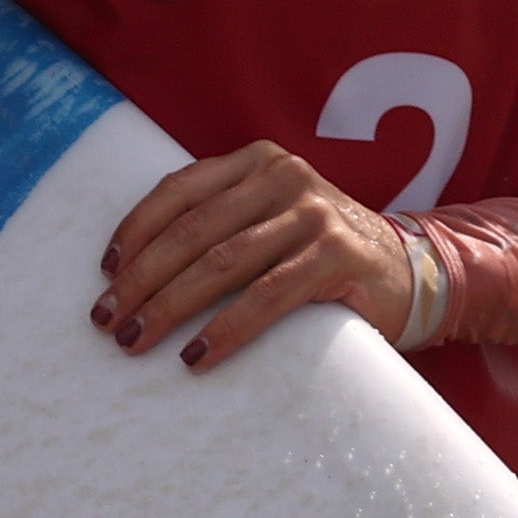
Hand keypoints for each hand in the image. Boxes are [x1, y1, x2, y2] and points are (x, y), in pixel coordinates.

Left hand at [91, 142, 411, 371]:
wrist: (411, 273)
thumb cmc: (321, 255)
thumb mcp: (271, 221)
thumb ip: (221, 223)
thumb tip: (132, 269)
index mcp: (259, 161)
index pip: (180, 190)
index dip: (136, 230)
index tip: (105, 272)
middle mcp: (284, 176)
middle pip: (193, 230)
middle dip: (141, 278)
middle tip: (107, 319)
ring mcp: (313, 214)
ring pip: (222, 262)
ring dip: (169, 306)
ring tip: (135, 340)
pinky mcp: (336, 256)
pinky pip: (267, 296)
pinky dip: (226, 329)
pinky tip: (197, 356)